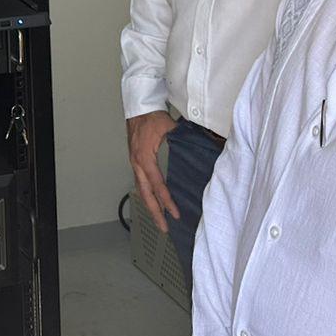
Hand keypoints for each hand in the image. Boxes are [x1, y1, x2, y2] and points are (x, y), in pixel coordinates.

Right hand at [127, 109, 179, 232]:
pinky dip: (147, 195)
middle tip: (164, 228)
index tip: (175, 214)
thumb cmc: (152, 117)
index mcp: (145, 158)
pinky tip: (154, 201)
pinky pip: (140, 183)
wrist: (138, 108)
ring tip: (159, 220)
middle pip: (145, 195)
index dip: (166, 201)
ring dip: (150, 206)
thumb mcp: (169, 128)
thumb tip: (201, 151)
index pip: (157, 185)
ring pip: (141, 191)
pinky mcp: (135, 162)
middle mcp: (137, 164)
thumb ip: (183, 141)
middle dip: (155, 213)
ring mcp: (135, 164)